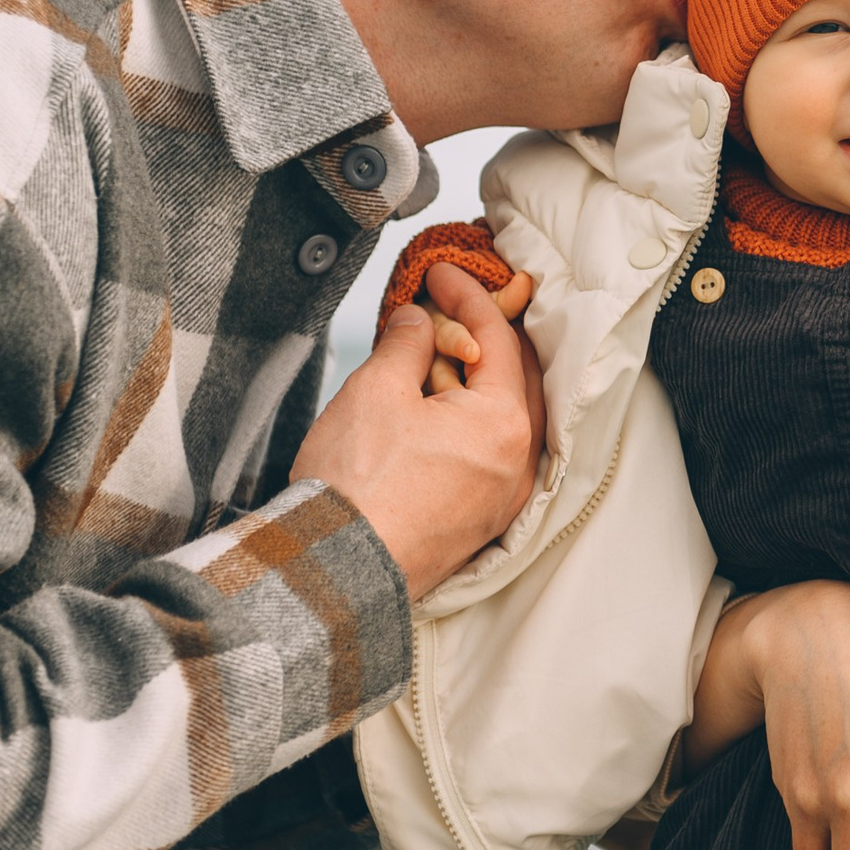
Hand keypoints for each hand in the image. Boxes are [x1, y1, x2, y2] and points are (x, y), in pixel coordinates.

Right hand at [293, 264, 545, 597]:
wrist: (331, 575)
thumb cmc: (353, 486)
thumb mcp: (376, 392)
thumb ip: (406, 344)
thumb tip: (419, 322)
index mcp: (505, 426)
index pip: (499, 339)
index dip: (468, 296)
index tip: (440, 273)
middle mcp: (519, 465)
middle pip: (513, 378)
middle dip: (480, 337)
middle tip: (443, 310)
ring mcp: (502, 500)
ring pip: (502, 419)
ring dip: (472, 383)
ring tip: (427, 359)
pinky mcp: (479, 525)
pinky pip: (488, 456)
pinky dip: (468, 424)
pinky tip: (432, 411)